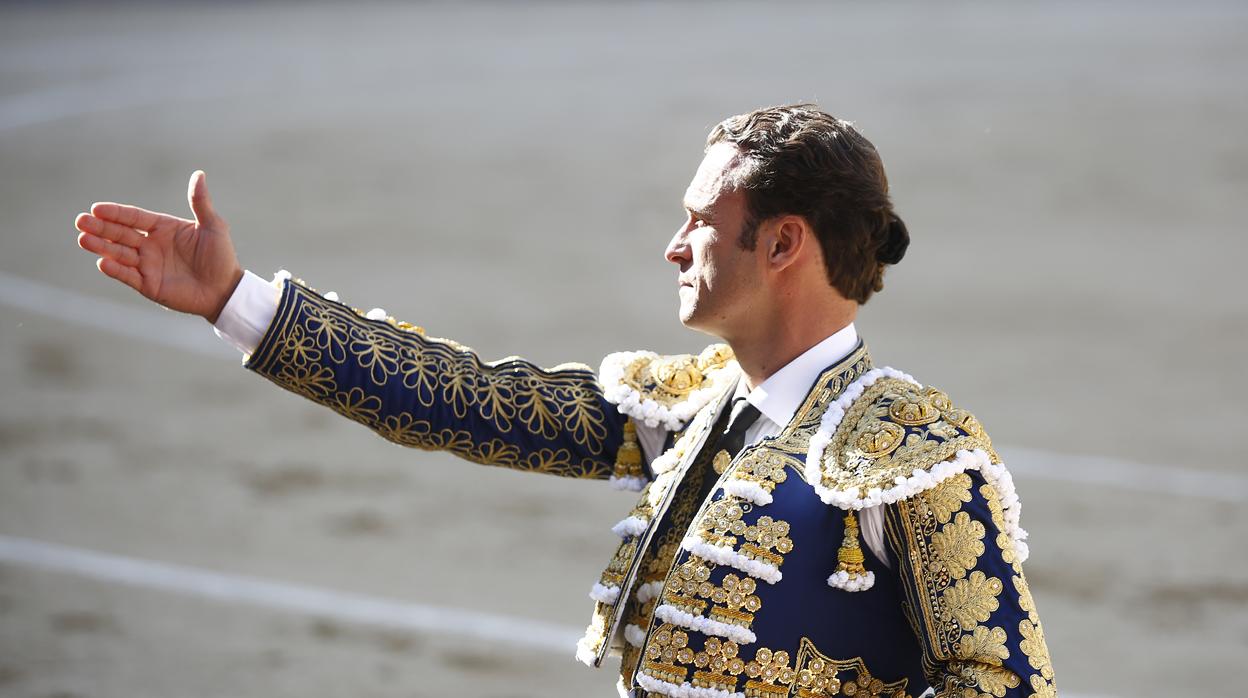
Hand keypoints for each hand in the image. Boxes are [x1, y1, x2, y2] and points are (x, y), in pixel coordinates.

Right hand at [75, 171, 243, 323]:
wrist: (226, 290)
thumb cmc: (221, 256)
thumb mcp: (213, 226)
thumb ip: (200, 202)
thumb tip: (198, 174)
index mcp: (163, 228)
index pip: (134, 217)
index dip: (116, 213)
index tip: (96, 208)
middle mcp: (151, 245)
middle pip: (120, 233)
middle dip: (101, 227)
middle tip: (80, 221)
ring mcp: (148, 265)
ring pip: (119, 253)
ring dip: (101, 246)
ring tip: (83, 239)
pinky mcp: (148, 285)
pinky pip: (128, 275)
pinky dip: (115, 269)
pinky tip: (102, 261)